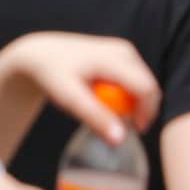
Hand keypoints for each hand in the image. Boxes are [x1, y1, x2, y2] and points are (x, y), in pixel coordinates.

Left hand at [8, 32, 159, 142]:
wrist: (40, 54)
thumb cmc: (52, 75)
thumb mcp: (69, 98)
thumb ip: (95, 117)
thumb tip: (120, 139)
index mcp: (113, 57)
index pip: (146, 89)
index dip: (146, 113)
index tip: (134, 130)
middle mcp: (124, 50)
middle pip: (149, 88)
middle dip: (140, 109)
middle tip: (117, 122)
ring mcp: (124, 50)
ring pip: (144, 86)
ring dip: (133, 102)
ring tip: (105, 107)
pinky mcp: (122, 54)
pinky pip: (136, 81)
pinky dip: (127, 94)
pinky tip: (104, 96)